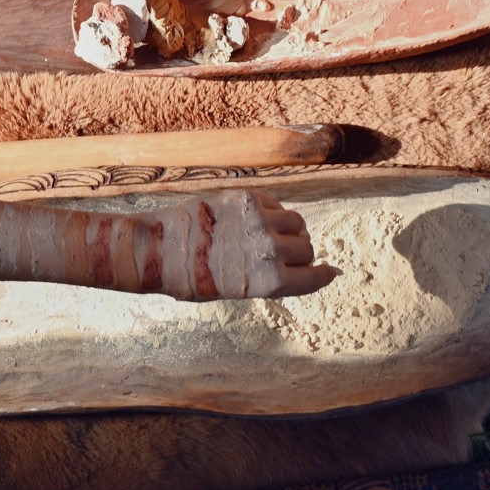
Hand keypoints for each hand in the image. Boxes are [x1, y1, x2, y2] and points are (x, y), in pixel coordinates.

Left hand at [158, 191, 339, 299]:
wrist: (159, 249)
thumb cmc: (194, 278)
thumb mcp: (238, 291)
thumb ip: (272, 280)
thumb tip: (303, 268)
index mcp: (269, 282)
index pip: (314, 278)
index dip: (324, 275)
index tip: (329, 272)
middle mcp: (269, 251)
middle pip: (307, 249)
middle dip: (300, 255)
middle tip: (282, 257)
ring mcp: (259, 221)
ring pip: (297, 223)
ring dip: (291, 231)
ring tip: (273, 236)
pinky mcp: (247, 199)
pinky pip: (276, 204)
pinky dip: (274, 213)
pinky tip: (257, 220)